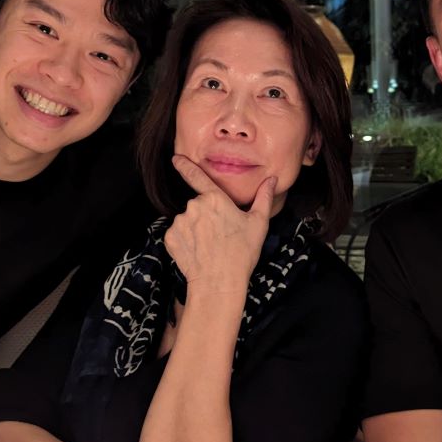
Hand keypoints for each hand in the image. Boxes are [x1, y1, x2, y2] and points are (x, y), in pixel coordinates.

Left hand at [165, 155, 275, 293]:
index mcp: (215, 199)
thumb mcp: (258, 224)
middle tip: (219, 235)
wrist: (218, 282)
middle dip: (206, 217)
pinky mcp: (170, 238)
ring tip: (210, 247)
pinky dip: (185, 241)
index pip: (196, 177)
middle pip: (198, 206)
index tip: (175, 158)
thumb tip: (272, 180)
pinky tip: (197, 252)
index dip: (184, 165)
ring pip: (187, 221)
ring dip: (195, 229)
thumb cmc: (241, 253)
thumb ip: (264, 198)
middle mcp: (194, 206)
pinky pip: (178, 235)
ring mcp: (180, 222)